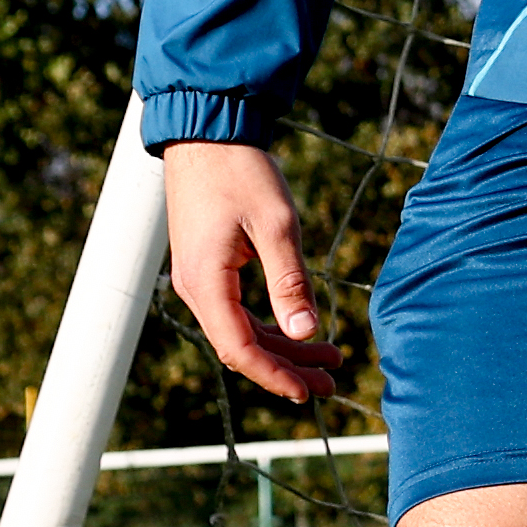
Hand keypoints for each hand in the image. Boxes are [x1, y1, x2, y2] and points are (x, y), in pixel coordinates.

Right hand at [165, 139, 336, 404]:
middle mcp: (195, 288)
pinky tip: (299, 332)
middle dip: (287, 369)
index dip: (275, 376)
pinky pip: (237, 311)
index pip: (240, 349)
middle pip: (241, 347)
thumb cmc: (242, 173)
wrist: (207, 134)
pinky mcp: (207, 268)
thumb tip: (306, 333)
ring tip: (328, 359)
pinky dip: (269, 326)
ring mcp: (198, 279)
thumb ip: (290, 282)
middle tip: (331, 383)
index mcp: (206, 283)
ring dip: (282, 349)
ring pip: (241, 331)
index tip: (309, 392)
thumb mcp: (276, 225)